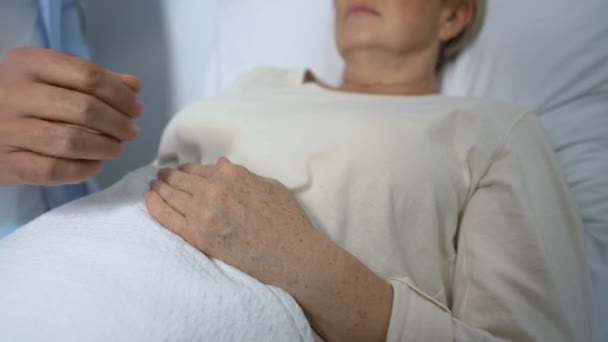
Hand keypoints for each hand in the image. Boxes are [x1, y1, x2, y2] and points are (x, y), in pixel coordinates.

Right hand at [0, 47, 142, 185]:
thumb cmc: (22, 98)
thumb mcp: (50, 76)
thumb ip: (93, 80)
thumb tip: (134, 86)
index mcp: (29, 64)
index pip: (88, 75)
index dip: (120, 95)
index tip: (136, 108)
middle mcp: (15, 94)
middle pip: (84, 108)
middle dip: (118, 123)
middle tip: (131, 132)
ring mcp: (8, 130)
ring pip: (71, 141)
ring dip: (104, 147)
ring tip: (116, 148)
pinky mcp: (7, 162)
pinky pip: (53, 170)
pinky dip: (82, 169)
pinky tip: (95, 164)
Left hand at [146, 158, 393, 341]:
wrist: (292, 254)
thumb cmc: (287, 220)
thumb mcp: (269, 186)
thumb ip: (242, 175)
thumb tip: (220, 165)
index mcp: (232, 174)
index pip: (199, 169)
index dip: (186, 170)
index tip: (179, 172)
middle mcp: (213, 189)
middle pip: (180, 180)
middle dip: (168, 177)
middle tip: (159, 176)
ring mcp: (203, 213)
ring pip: (170, 195)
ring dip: (158, 188)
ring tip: (152, 186)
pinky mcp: (198, 236)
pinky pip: (167, 217)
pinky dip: (154, 206)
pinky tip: (148, 198)